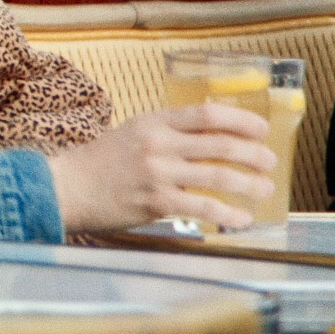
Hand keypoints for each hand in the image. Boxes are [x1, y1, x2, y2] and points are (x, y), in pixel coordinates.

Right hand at [45, 104, 276, 232]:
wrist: (65, 188)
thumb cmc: (97, 162)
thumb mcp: (132, 133)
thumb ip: (166, 133)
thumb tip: (209, 138)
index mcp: (153, 122)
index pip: (208, 114)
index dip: (242, 121)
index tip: (261, 130)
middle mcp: (158, 145)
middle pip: (221, 145)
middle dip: (254, 155)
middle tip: (269, 163)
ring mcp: (158, 174)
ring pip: (218, 176)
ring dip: (249, 184)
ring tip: (263, 190)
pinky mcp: (156, 202)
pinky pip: (203, 208)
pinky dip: (228, 215)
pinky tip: (241, 219)